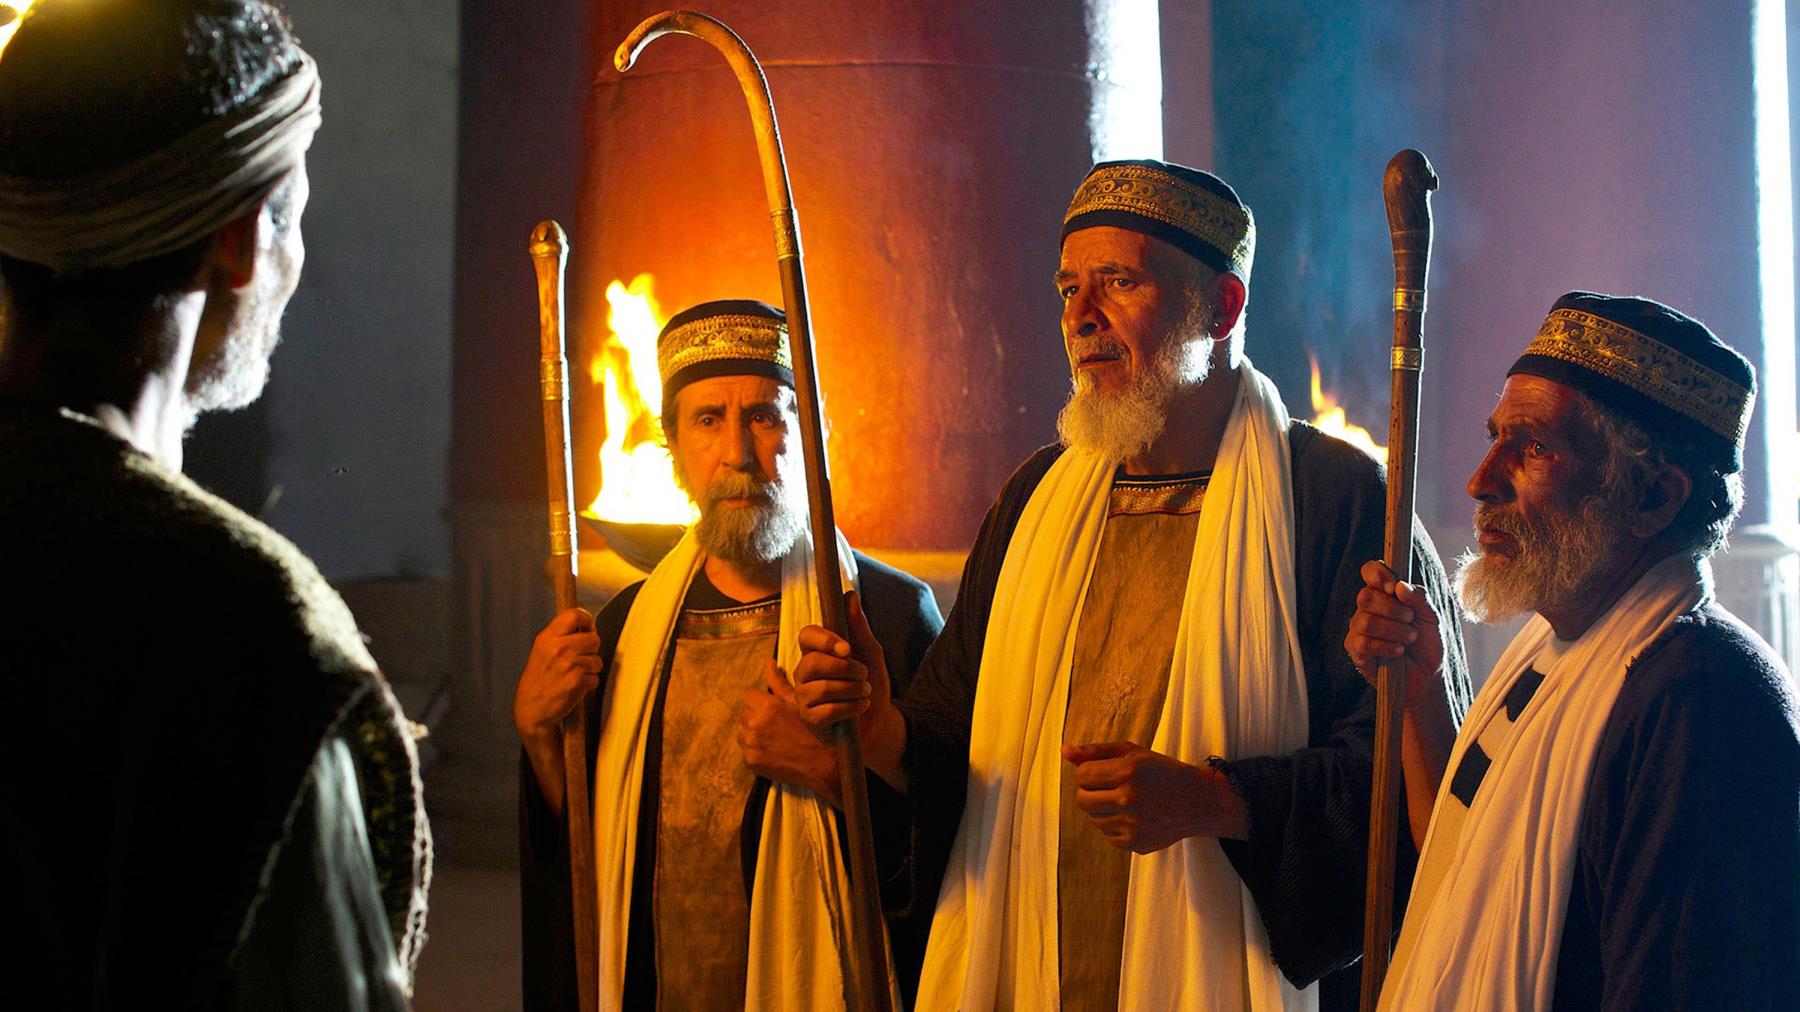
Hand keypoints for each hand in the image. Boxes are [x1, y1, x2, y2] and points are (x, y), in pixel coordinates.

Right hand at [512, 607, 602, 744]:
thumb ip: (561, 635)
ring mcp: (569, 665)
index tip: (586, 628)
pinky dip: (588, 684)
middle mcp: (558, 649)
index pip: (575, 614)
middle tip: (578, 658)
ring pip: (597, 659)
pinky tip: (574, 687)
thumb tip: (587, 625)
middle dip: (590, 649)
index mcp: (547, 638)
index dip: (586, 620)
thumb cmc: (538, 681)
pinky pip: (596, 677)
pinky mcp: (578, 682)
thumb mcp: (541, 650)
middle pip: (594, 638)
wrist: (531, 710)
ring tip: (573, 675)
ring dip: (590, 669)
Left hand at [739, 660, 842, 804]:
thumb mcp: (799, 702)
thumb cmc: (814, 729)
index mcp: (767, 706)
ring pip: (743, 733)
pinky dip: (756, 752)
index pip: (748, 696)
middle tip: (775, 726)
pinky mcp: (751, 761)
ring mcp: (751, 744)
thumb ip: (779, 682)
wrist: (823, 763)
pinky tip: (773, 752)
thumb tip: (769, 662)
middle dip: (756, 717)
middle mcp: (755, 723)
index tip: (771, 709)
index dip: (759, 701)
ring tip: (774, 739)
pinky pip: (746, 752)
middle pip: (744, 714)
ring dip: (753, 734)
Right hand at [789, 592, 892, 743]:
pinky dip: (852, 707)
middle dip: (846, 669)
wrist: (879, 720)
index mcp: (816, 652)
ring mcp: (803, 697)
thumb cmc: (870, 683)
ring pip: (822, 687)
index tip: (847, 648)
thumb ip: (859, 626)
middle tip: (863, 674)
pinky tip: (861, 706)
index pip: (806, 636)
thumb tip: (850, 594)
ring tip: (865, 691)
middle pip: (812, 662)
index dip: (824, 639)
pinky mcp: (810, 719)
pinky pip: (827, 711)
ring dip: (853, 689)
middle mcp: (804, 673)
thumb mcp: (870, 652)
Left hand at [1062, 741, 1247, 851]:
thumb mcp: (1133, 753)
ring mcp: (1132, 824)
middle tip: (1110, 787)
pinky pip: (1107, 835)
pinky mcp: (1135, 843)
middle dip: (1089, 792)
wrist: (1198, 802)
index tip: (1103, 772)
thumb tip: (1064, 751)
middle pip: (1082, 799)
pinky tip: (1134, 816)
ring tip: (1125, 801)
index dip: (1088, 772)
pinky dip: (1114, 826)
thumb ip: (1097, 751)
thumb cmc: (1162, 772)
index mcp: (1128, 771)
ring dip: (1102, 809)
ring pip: (1093, 819)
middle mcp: (1129, 798)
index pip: (1082, 775)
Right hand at [1344, 559, 1446, 707]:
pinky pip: (1363, 642)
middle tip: (1411, 620)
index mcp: (1385, 593)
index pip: (1370, 571)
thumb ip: (1420, 599)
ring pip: (1365, 620)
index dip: (1377, 574)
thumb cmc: (1428, 644)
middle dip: (1392, 609)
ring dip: (1393, 630)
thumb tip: (1400, 586)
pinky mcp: (1355, 649)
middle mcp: (1368, 608)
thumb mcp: (1433, 618)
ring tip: (1409, 639)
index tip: (1393, 587)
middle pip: (1366, 596)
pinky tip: (1398, 651)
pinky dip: (1386, 646)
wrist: (1428, 676)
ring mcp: (1358, 628)